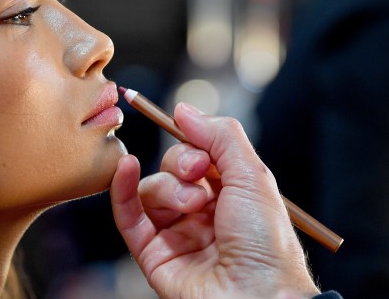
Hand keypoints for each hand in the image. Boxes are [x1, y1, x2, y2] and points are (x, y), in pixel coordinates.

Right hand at [110, 103, 320, 298]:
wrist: (258, 296)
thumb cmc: (266, 243)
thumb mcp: (253, 176)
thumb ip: (219, 135)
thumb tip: (182, 109)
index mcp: (229, 194)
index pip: (198, 154)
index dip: (192, 142)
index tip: (190, 133)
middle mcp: (201, 212)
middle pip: (171, 169)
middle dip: (182, 164)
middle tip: (199, 173)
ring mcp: (176, 234)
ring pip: (151, 189)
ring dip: (169, 188)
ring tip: (193, 204)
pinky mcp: (153, 254)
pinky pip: (128, 216)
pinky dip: (121, 189)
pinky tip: (125, 167)